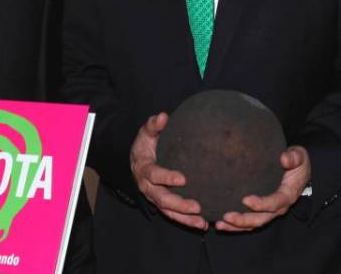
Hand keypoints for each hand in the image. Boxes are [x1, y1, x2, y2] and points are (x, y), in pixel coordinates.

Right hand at [130, 112, 207, 229]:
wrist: (137, 159)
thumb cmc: (145, 144)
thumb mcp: (146, 133)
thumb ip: (153, 125)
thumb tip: (162, 116)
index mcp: (144, 169)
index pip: (154, 174)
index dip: (166, 177)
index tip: (183, 178)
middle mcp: (148, 186)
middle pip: (162, 199)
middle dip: (179, 204)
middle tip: (196, 206)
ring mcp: (155, 197)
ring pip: (168, 211)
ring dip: (185, 218)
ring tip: (202, 222)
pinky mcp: (163, 204)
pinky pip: (174, 215)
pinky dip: (187, 221)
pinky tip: (203, 224)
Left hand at [216, 146, 310, 231]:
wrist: (299, 171)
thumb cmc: (297, 163)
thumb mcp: (299, 156)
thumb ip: (294, 157)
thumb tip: (284, 158)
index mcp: (287, 195)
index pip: (275, 203)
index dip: (261, 204)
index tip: (245, 200)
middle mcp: (278, 208)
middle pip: (261, 219)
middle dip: (243, 220)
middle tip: (227, 216)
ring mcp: (269, 212)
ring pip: (253, 224)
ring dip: (236, 226)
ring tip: (219, 224)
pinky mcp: (261, 212)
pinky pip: (248, 223)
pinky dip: (235, 226)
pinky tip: (220, 223)